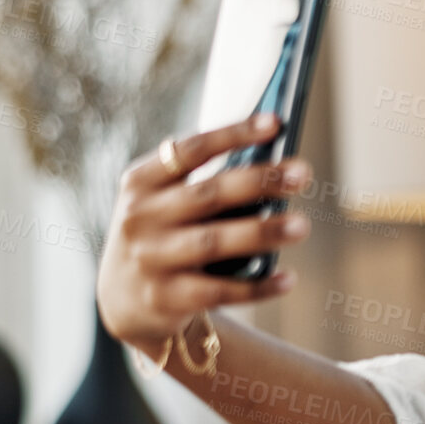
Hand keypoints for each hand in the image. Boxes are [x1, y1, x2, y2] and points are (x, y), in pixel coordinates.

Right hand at [97, 113, 312, 358]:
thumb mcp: (164, 204)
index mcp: (140, 182)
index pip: (190, 151)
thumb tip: (274, 169)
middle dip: (259, 181)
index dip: (233, 134)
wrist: (122, 299)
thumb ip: (204, 186)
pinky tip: (288, 279)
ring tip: (302, 225)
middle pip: (208, 194)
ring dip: (262, 232)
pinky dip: (257, 286)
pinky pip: (219, 291)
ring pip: (214, 242)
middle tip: (302, 173)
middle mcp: (140, 217)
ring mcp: (150, 258)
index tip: (275, 124)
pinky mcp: (165, 297)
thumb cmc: (163, 236)